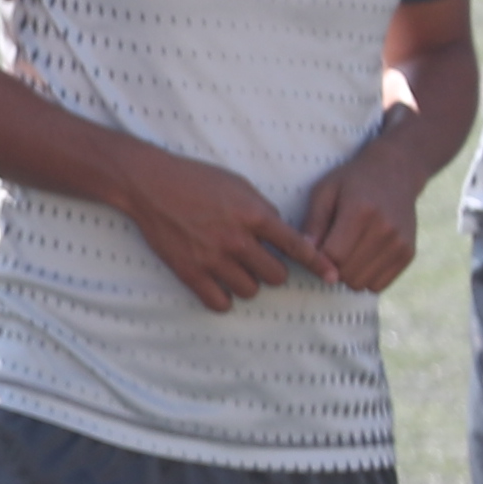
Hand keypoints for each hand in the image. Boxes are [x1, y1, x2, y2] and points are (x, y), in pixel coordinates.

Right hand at [109, 142, 327, 311]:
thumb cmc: (196, 180)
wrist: (150, 184)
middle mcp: (236, 239)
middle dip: (273, 271)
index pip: (297, 246)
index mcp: (253, 215)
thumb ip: (264, 213)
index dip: (318, 264)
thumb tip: (284, 239)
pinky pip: (219, 303)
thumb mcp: (239, 186)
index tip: (332, 275)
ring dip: (248, 284)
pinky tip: (220, 286)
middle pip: (276, 276)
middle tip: (261, 262)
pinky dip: (224, 299)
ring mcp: (212, 258)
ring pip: (250, 291)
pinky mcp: (189, 272)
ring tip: (236, 270)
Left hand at [296, 134, 425, 294]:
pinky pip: (378, 286)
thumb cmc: (352, 181)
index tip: (315, 248)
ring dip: (348, 274)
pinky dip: (366, 277)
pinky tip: (362, 257)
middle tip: (331, 249)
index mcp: (361, 212)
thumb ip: (314, 222)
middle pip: (346, 273)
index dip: (318, 257)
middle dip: (332, 267)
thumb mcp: (325, 191)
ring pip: (361, 284)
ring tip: (347, 252)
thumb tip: (304, 252)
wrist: (396, 172)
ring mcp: (400, 243)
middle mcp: (385, 229)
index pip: (333, 256)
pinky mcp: (409, 254)